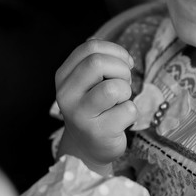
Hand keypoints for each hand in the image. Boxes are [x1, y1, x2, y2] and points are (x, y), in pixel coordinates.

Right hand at [54, 39, 136, 172]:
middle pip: (98, 62)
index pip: (90, 47)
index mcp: (63, 76)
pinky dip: (132, 112)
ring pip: (113, 87)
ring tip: (120, 102)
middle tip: (124, 84)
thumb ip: (99, 64)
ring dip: (126, 91)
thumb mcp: (88, 83)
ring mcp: (80, 115)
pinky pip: (128, 110)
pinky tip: (121, 119)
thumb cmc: (94, 108)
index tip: (124, 63)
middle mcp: (66, 94)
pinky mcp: (98, 132)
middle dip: (121, 69)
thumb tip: (124, 58)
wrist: (87, 148)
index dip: (115, 51)